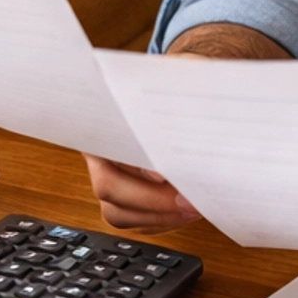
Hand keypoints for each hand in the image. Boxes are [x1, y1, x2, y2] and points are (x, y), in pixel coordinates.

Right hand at [85, 21, 287, 229]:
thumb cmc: (178, 81)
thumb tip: (198, 123)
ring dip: (158, 216)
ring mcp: (111, 177)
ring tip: (194, 209)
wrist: (182, 90)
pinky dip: (164, 222)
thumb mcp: (181, 75)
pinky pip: (137, 221)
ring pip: (119, 212)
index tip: (162, 175)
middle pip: (108, 188)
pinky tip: (189, 212)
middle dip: (152, 200)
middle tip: (189, 201)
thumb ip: (182, 93)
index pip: (106, 146)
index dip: (132, 166)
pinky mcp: (127, 198)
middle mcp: (99, 151)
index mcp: (103, 119)